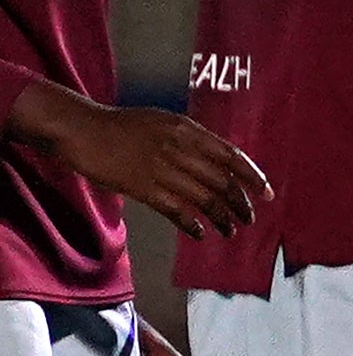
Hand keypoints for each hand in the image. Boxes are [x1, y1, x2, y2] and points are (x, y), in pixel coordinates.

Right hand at [8, 88, 264, 237]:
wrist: (83, 129)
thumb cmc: (123, 125)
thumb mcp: (165, 121)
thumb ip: (192, 138)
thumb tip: (218, 160)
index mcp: (188, 130)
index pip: (232, 156)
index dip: (253, 177)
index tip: (267, 194)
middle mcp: (180, 149)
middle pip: (223, 182)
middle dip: (241, 204)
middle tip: (249, 218)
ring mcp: (162, 169)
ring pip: (204, 199)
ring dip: (222, 219)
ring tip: (230, 230)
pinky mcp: (143, 188)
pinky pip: (177, 211)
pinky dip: (193, 225)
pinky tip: (200, 234)